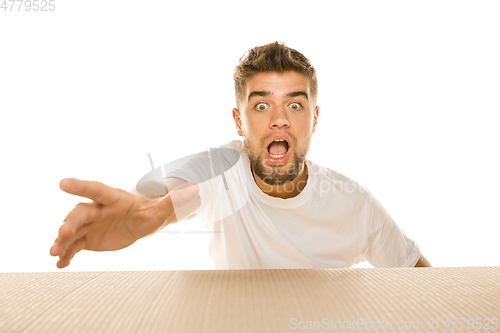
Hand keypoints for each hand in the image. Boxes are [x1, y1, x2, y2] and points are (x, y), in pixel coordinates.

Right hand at [50, 178, 197, 267]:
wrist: (141, 224)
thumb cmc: (150, 212)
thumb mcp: (162, 210)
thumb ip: (174, 201)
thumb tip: (196, 189)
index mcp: (114, 198)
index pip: (97, 189)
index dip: (81, 186)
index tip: (63, 183)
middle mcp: (98, 209)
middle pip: (81, 213)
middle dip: (70, 221)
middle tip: (62, 232)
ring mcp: (90, 225)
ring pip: (72, 231)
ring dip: (62, 241)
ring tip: (54, 253)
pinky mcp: (87, 239)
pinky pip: (75, 247)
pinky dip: (67, 254)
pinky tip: (60, 264)